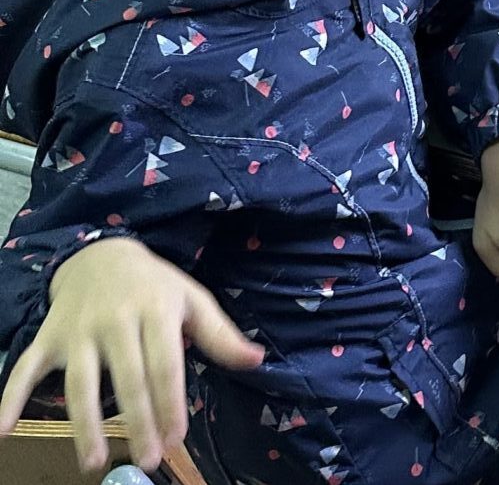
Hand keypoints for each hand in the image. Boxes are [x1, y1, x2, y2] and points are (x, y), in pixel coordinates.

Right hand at [0, 237, 263, 474]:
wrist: (102, 253)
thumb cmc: (154, 285)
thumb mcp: (191, 298)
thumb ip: (219, 334)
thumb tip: (256, 360)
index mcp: (156, 310)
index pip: (165, 363)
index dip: (170, 402)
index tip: (177, 439)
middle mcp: (115, 321)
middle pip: (127, 379)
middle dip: (137, 421)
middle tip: (146, 460)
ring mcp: (77, 331)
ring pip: (79, 383)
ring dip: (84, 424)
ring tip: (92, 461)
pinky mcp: (47, 339)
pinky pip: (24, 370)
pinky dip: (10, 399)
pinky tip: (1, 433)